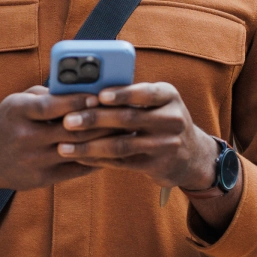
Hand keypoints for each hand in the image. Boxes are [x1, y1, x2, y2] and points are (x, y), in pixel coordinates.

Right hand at [0, 86, 112, 235]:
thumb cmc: (9, 122)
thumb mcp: (17, 102)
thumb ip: (46, 94)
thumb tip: (81, 87)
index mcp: (17, 112)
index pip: (50, 106)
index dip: (76, 101)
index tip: (99, 95)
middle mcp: (24, 138)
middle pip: (70, 129)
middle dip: (99, 121)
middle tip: (123, 112)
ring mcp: (34, 161)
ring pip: (77, 149)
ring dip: (104, 140)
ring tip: (124, 131)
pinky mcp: (43, 179)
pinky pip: (76, 168)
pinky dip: (96, 158)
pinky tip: (113, 150)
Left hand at [57, 82, 242, 235]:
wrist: (192, 154)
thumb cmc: (161, 119)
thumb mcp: (156, 102)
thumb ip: (129, 96)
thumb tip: (84, 90)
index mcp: (169, 95)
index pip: (146, 92)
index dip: (122, 94)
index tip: (98, 95)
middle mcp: (172, 119)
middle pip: (128, 118)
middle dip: (94, 119)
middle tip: (67, 121)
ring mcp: (167, 145)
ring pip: (122, 145)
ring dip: (89, 146)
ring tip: (64, 146)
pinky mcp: (158, 166)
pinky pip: (122, 163)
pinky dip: (98, 160)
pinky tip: (79, 158)